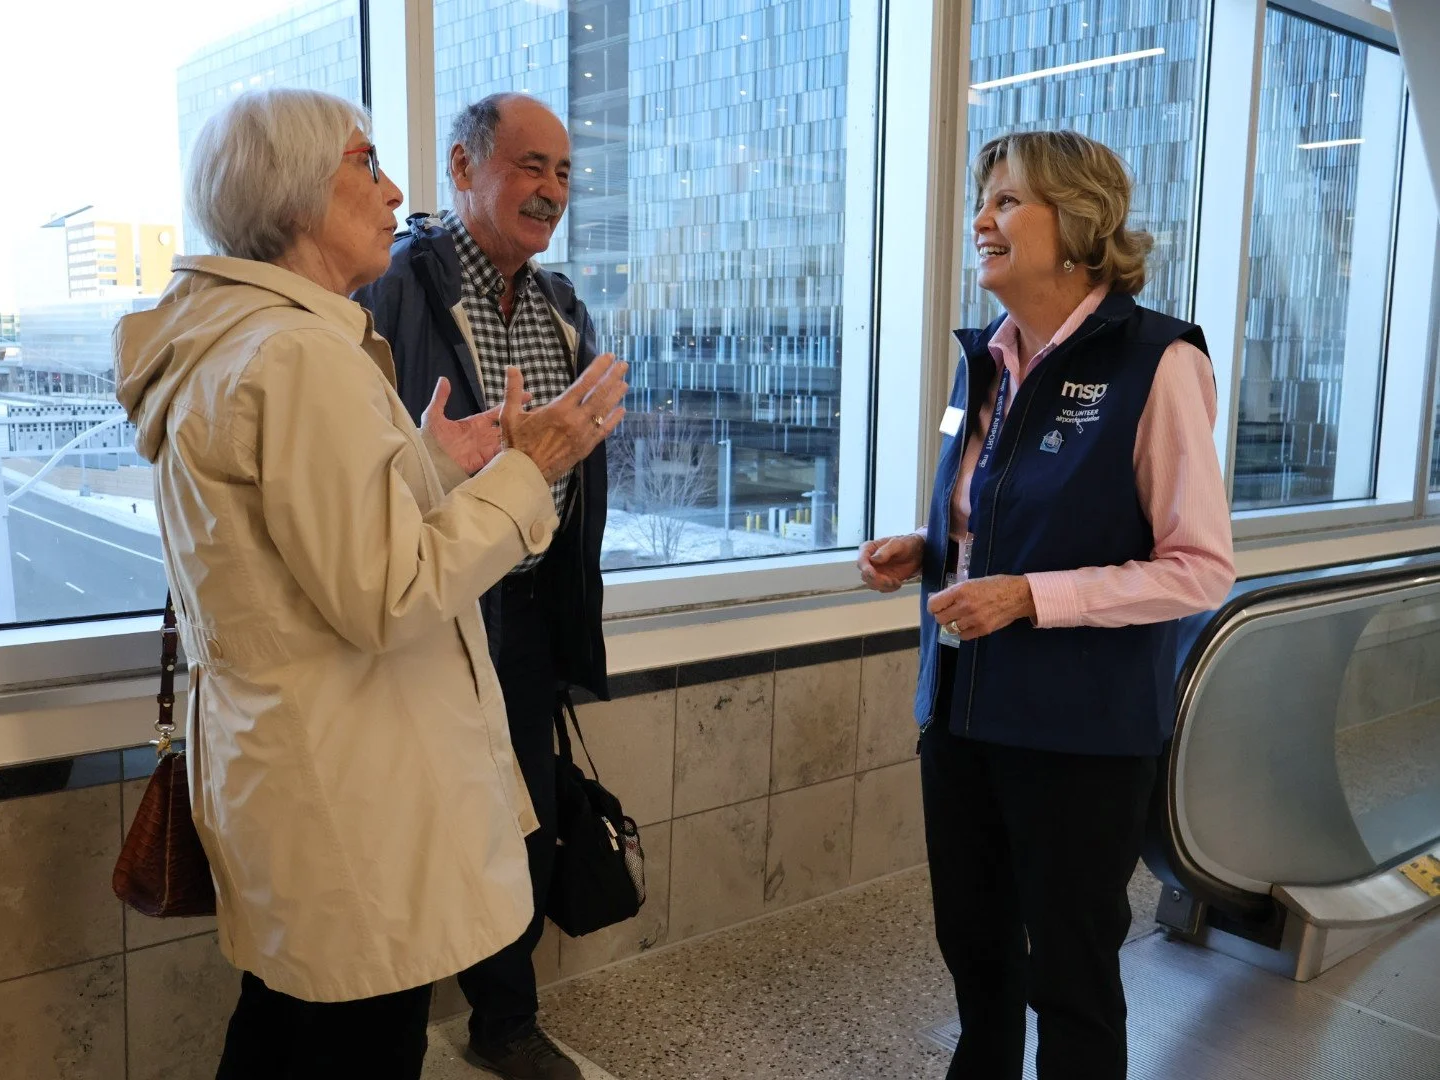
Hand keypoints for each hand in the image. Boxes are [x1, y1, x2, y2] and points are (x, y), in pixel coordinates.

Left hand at [421, 377, 530, 474]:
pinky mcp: (484, 462)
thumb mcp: (433, 416)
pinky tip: (524, 449)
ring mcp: (485, 449)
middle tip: (540, 416)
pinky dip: (511, 453)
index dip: (512, 403)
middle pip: (507, 426)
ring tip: (537, 433)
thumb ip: (440, 398)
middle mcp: (483, 435)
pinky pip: (501, 456)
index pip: (498, 411)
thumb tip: (443, 379)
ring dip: (519, 437)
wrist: (427, 462)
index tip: (528, 396)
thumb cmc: (429, 440)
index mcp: (475, 423)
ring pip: (507, 441)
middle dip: (521, 421)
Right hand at [501, 355, 628, 482]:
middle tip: (624, 365)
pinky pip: (603, 431)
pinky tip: (621, 411)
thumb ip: (513, 390)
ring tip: (625, 383)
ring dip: (615, 396)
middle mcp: (575, 420)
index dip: (598, 368)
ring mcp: (583, 434)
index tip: (608, 357)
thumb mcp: (509, 415)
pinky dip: (614, 420)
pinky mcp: (586, 447)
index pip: (584, 383)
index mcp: (559, 409)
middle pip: (599, 394)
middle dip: (612, 378)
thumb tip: (511, 367)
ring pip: (604, 411)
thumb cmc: (516, 445)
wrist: (526, 474)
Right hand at [858, 533, 922, 591]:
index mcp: (868, 549)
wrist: (918, 553)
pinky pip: (881, 589)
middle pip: (865, 576)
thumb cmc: (906, 544)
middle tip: (891, 580)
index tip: (873, 574)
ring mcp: (875, 572)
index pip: (861, 561)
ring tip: (896, 582)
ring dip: (884, 586)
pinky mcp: (882, 580)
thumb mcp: (897, 544)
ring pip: (872, 584)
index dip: (865, 569)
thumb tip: (873, 559)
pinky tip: (898, 583)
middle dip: (877, 580)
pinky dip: (889, 589)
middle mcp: (868, 561)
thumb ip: (885, 550)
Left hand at [926, 574, 1035, 640]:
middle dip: (942, 616)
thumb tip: (938, 599)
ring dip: (953, 624)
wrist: (1018, 595)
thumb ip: (955, 592)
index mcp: (960, 591)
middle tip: (949, 613)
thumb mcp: (972, 582)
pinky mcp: (982, 630)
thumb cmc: (995, 585)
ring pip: (951, 628)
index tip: (937, 607)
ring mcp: (973, 619)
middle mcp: (964, 606)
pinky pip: (963, 636)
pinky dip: (963, 632)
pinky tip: (969, 625)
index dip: (933, 606)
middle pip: (940, 619)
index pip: (934, 604)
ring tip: (961, 618)